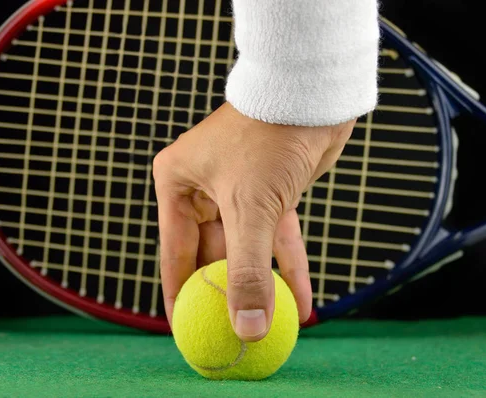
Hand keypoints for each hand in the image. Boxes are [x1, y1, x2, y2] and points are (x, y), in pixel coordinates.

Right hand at [153, 102, 354, 340]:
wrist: (311, 94)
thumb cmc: (268, 139)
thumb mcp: (251, 211)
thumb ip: (248, 272)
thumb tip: (248, 328)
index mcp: (177, 185)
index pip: (175, 254)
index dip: (182, 296)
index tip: (188, 331)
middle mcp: (203, 188)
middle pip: (212, 256)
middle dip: (228, 294)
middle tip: (236, 335)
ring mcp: (239, 191)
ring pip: (249, 249)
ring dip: (265, 286)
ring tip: (274, 326)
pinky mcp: (272, 192)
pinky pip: (277, 239)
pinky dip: (289, 268)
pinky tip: (302, 302)